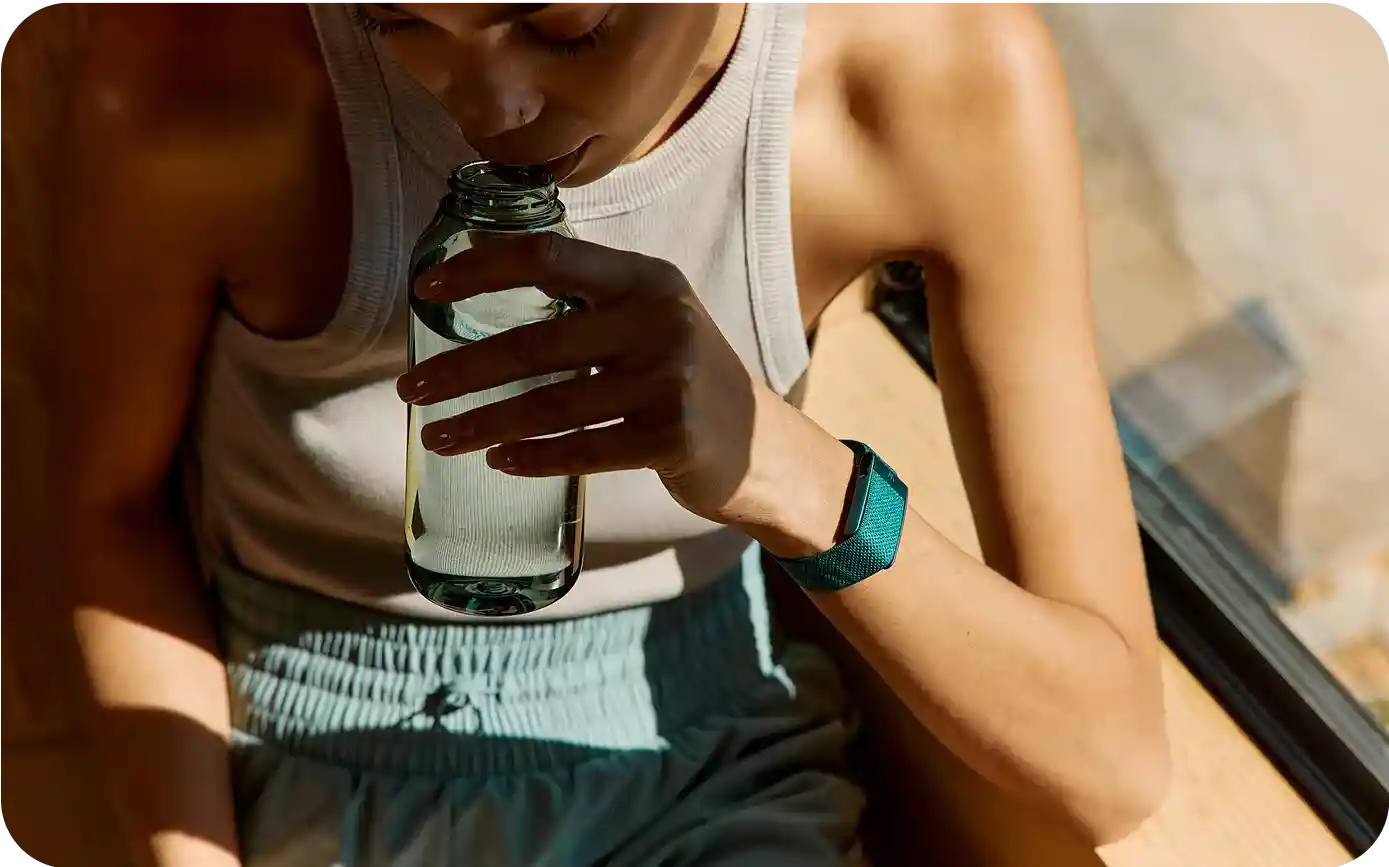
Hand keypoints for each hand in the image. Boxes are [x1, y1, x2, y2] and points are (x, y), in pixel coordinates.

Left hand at [397, 232, 781, 525]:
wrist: (763, 445)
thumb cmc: (683, 376)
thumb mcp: (648, 316)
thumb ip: (583, 292)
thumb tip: (477, 261)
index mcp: (646, 279)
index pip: (549, 255)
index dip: (480, 268)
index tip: (425, 290)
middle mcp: (660, 321)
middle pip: (537, 340)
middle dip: (461, 368)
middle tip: (410, 389)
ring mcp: (671, 382)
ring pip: (552, 404)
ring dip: (484, 423)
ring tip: (439, 437)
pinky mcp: (674, 438)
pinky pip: (585, 451)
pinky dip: (535, 457)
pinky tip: (499, 461)